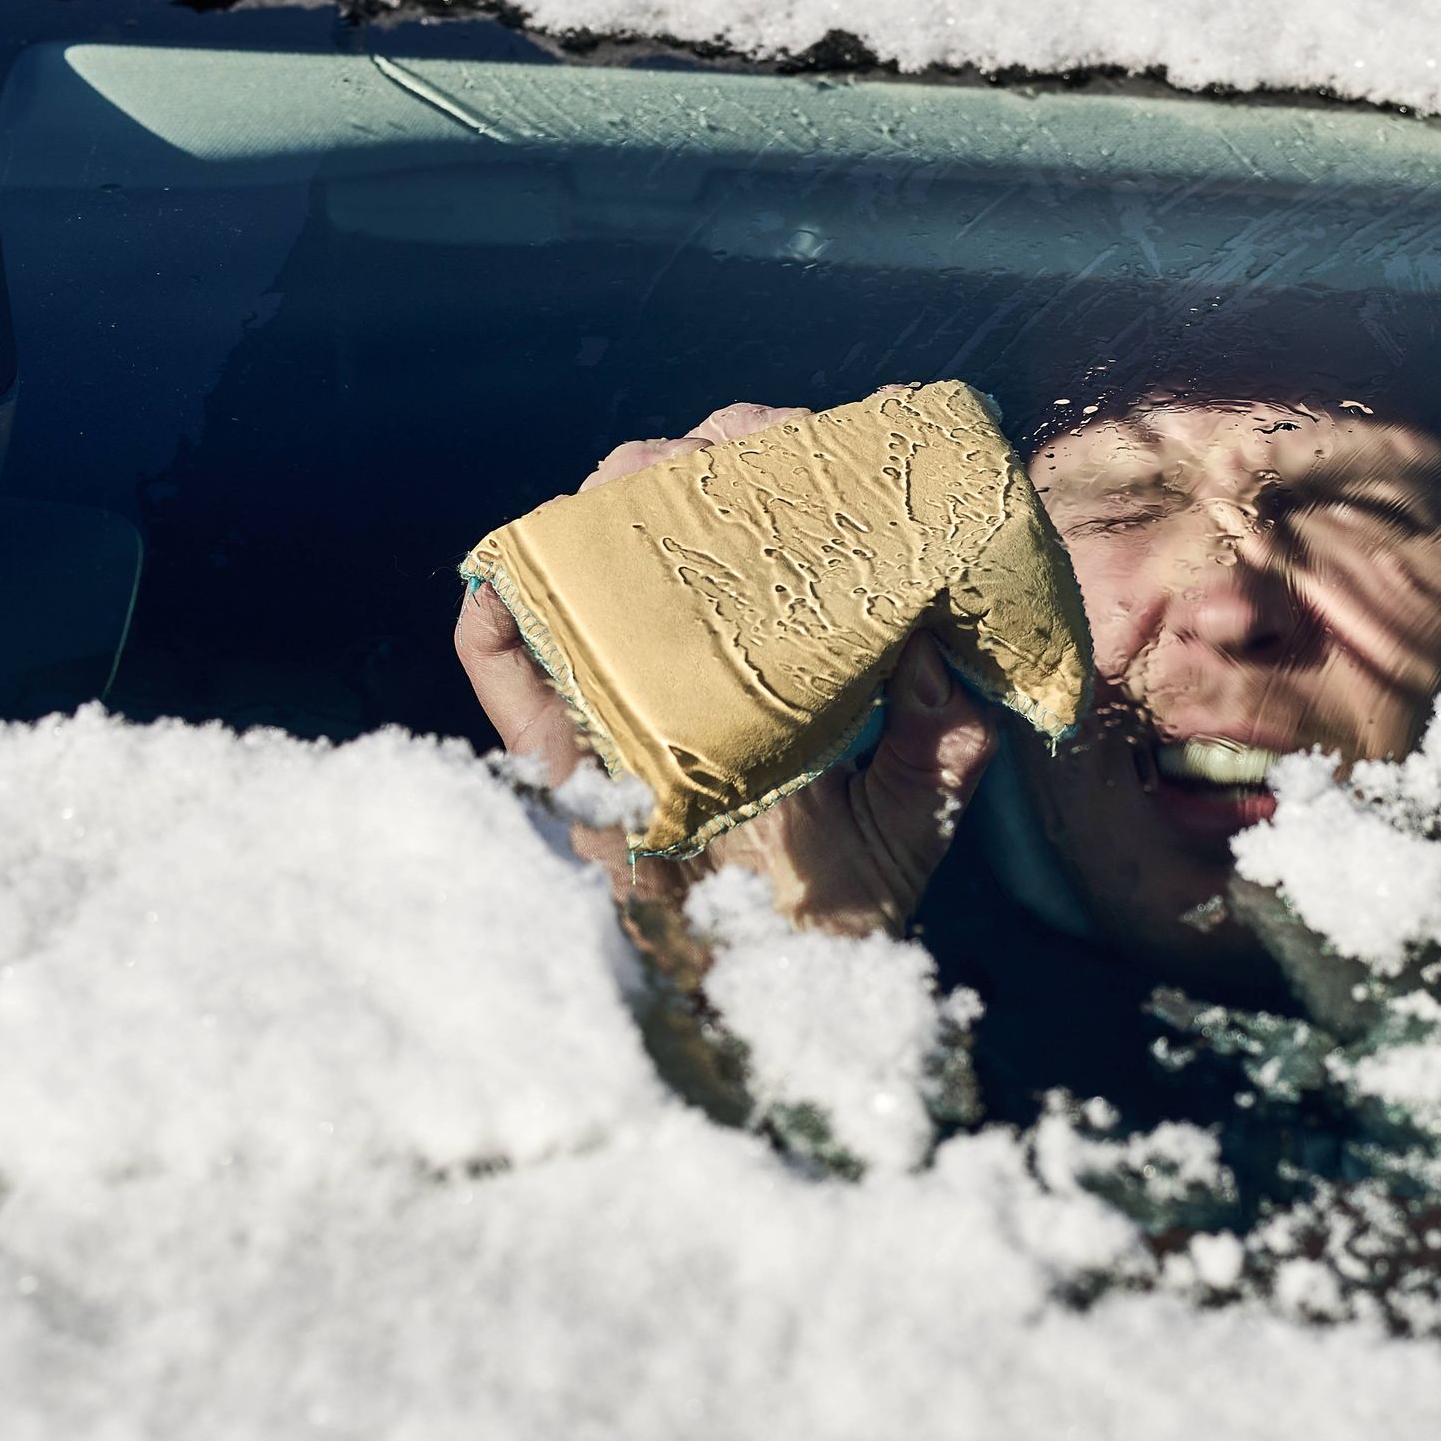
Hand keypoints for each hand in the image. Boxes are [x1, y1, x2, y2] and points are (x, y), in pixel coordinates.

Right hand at [455, 402, 999, 946]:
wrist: (769, 1000)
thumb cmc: (842, 905)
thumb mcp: (916, 810)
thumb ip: (939, 736)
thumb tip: (934, 648)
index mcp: (771, 647)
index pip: (765, 519)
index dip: (784, 459)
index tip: (820, 441)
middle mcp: (689, 653)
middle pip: (667, 512)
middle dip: (691, 461)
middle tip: (730, 451)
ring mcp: (615, 690)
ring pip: (581, 558)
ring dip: (602, 506)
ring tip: (639, 487)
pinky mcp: (554, 749)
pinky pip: (501, 658)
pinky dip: (503, 617)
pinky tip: (526, 587)